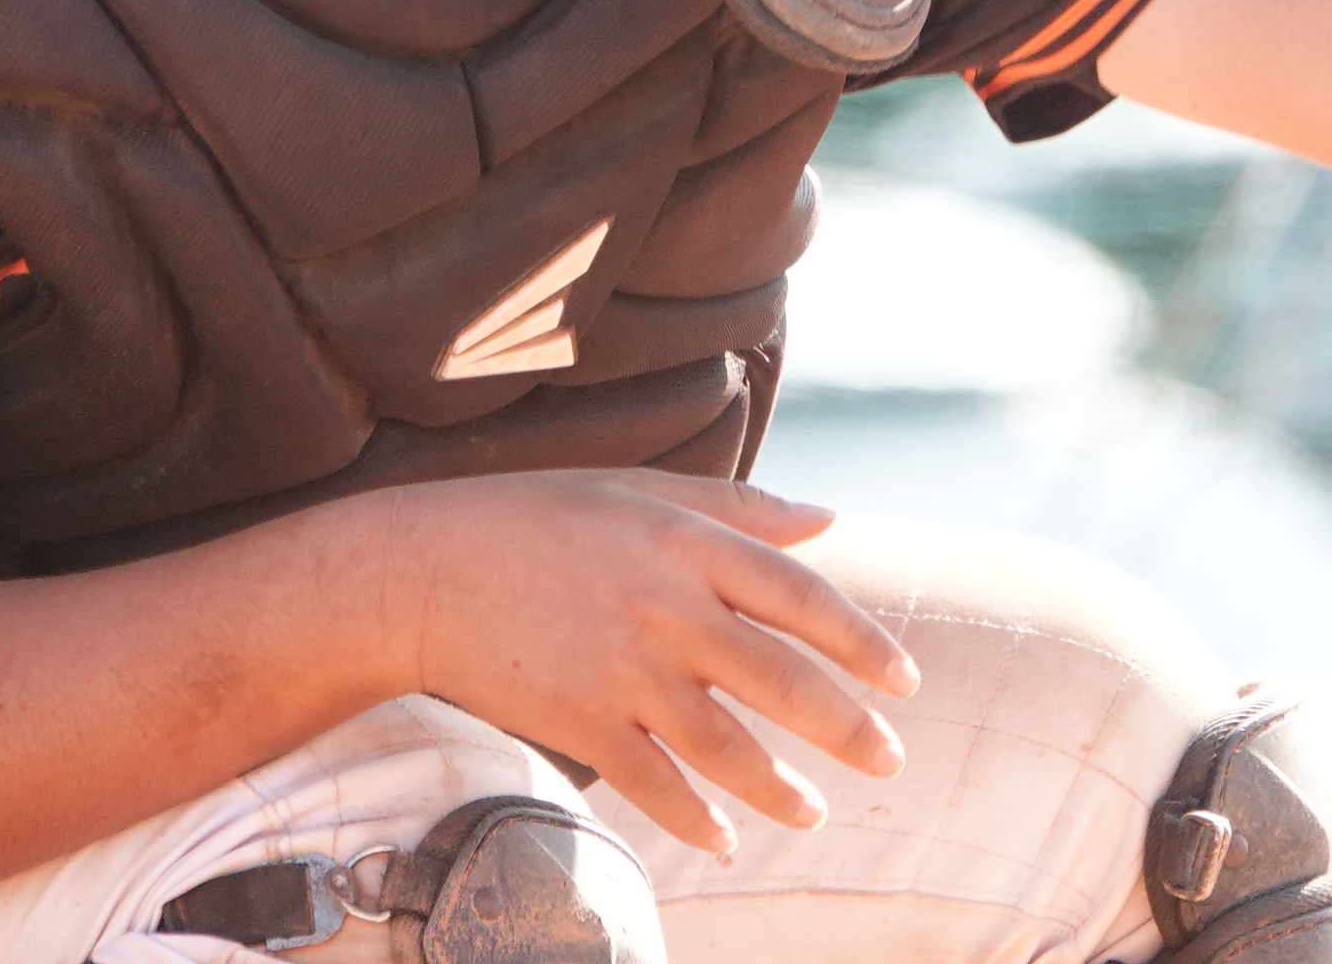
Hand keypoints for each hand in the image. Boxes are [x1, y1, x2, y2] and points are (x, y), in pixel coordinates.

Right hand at [373, 470, 918, 856]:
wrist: (425, 571)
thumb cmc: (540, 520)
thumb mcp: (643, 492)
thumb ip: (741, 509)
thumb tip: (828, 518)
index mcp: (689, 545)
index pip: (804, 601)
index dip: (864, 646)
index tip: (907, 682)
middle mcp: (668, 610)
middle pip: (781, 683)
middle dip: (847, 731)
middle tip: (887, 763)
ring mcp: (624, 672)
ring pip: (727, 748)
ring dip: (780, 790)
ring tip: (815, 812)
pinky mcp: (581, 723)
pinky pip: (656, 786)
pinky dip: (697, 820)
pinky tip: (725, 840)